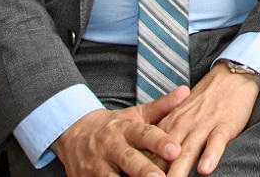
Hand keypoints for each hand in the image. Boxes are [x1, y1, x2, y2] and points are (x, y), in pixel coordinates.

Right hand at [52, 85, 188, 176]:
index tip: (175, 150)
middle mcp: (111, 145)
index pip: (144, 134)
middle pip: (128, 158)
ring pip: (111, 176)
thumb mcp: (136, 114)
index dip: (160, 142)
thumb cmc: (115, 125)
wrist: (74, 134)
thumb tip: (186, 91)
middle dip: (144, 169)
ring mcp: (97, 163)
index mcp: (126, 128)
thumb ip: (162, 106)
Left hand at [153, 64, 259, 175]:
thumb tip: (150, 163)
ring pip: (187, 153)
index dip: (143, 170)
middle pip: (165, 158)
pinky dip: (210, 155)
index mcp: (169, 125)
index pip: (150, 154)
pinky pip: (215, 142)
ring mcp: (202, 126)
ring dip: (178, 172)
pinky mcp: (223, 126)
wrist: (230, 77)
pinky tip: (205, 169)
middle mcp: (182, 127)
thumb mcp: (180, 116)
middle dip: (157, 175)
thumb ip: (166, 138)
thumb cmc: (205, 101)